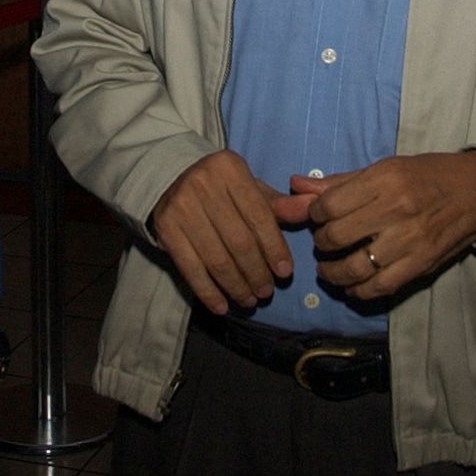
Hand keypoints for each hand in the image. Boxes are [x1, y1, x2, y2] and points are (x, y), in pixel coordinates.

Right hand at [150, 150, 296, 313]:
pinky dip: (208, 292)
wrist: (171, 178)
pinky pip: (190, 268)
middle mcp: (203, 184)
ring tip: (249, 300)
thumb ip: (279, 204)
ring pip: (216, 258)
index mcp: (230, 169)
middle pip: (238, 241)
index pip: (259, 216)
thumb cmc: (221, 188)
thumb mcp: (250, 188)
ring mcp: (181, 207)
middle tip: (266, 292)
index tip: (285, 273)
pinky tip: (221, 306)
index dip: (274, 248)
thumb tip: (310, 208)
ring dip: (236, 286)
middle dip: (256, 272)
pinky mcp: (165, 228)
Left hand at [283, 152, 475, 299]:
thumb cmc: (431, 174)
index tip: (318, 216)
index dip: (314, 214)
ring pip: (353, 267)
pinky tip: (351, 284)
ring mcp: (410, 240)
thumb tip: (295, 185)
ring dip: (332, 272)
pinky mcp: (421, 265)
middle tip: (324, 242)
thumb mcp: (386, 167)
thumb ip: (339, 181)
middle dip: (321, 243)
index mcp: (386, 179)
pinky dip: (358, 291)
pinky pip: (379, 287)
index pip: (329, 205)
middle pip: (336, 236)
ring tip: (328, 267)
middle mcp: (396, 209)